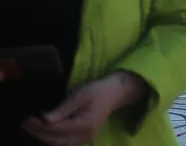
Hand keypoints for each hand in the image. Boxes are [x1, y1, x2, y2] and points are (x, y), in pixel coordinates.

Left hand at [22, 72, 147, 145]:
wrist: (115, 93)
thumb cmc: (98, 90)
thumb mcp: (80, 95)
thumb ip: (63, 109)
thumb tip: (45, 120)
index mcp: (85, 125)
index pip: (57, 129)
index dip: (40, 126)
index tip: (27, 119)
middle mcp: (85, 136)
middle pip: (56, 140)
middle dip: (38, 133)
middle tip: (25, 123)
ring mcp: (85, 139)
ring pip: (59, 144)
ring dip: (43, 138)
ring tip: (31, 127)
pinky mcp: (83, 138)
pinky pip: (64, 142)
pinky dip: (52, 138)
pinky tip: (43, 131)